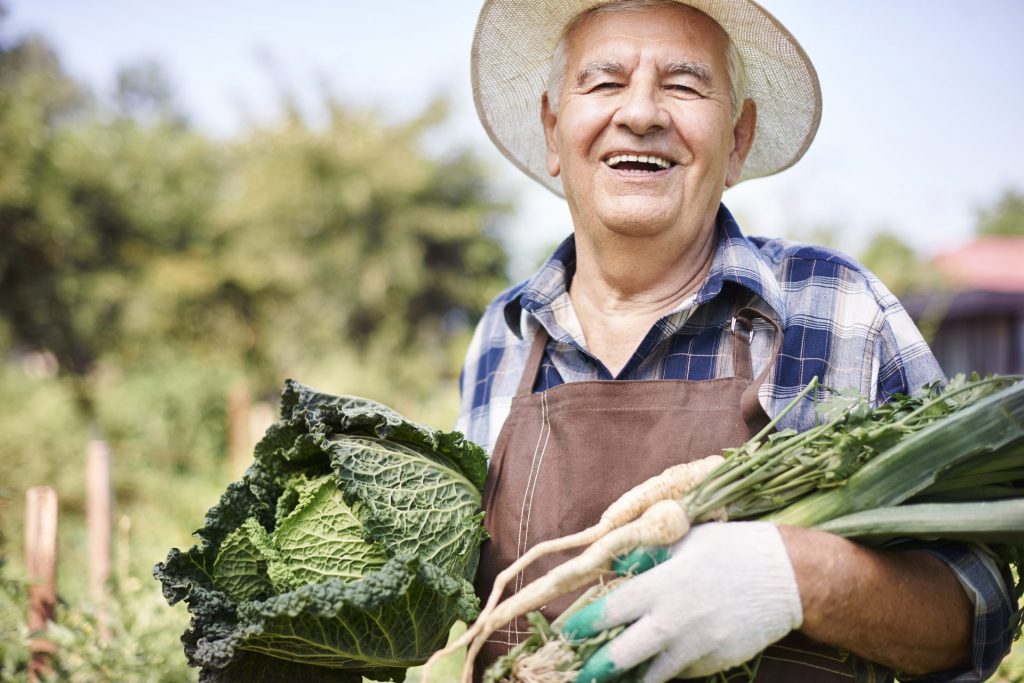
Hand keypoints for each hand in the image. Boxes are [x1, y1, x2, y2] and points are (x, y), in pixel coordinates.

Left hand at [561, 522, 802, 682]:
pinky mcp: (716, 663)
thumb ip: (648, 556)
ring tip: (609, 681)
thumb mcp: (685, 541)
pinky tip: (652, 670)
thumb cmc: (731, 549)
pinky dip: (665, 671)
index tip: (565, 633)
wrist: (788, 576)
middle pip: (623, 656)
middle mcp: (676, 620)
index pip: (610, 610)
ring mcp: (697, 646)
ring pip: (652, 675)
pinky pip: (682, 673)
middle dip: (596, 670)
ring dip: (629, 679)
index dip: (583, 625)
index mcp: (663, 584)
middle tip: (577, 675)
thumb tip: (616, 567)